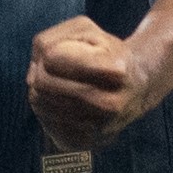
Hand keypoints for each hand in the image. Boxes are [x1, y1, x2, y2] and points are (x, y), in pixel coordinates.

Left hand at [27, 15, 159, 150]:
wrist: (137, 88)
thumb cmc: (107, 53)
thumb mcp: (86, 31)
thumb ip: (53, 39)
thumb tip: (35, 66)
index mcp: (114, 69)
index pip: (52, 58)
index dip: (49, 52)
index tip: (58, 51)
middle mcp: (110, 103)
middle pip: (42, 82)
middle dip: (40, 69)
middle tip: (50, 66)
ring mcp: (97, 127)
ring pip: (39, 102)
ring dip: (40, 89)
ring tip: (58, 82)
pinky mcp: (85, 142)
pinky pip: (44, 121)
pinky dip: (46, 108)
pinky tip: (61, 101)